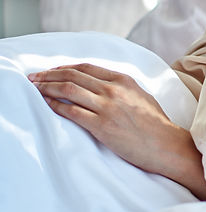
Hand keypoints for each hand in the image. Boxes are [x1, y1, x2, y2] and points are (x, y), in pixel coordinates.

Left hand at [29, 63, 191, 175]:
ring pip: (68, 90)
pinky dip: (55, 105)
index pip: (85, 67)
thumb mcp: (141, 95)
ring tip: (35, 88)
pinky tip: (47, 103)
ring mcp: (107, 107)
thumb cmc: (155, 124)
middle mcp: (114, 90)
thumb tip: (102, 84)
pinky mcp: (101, 125)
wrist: (165, 144)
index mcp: (124, 80)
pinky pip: (71, 111)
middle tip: (33, 78)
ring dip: (46, 87)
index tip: (51, 71)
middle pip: (73, 76)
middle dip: (48, 75)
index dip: (64, 67)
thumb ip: (122, 87)